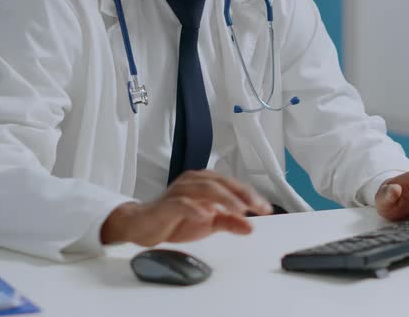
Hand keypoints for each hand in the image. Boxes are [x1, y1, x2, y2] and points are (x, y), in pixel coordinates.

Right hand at [101, 170, 272, 245]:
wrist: (143, 226)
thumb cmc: (175, 220)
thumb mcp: (209, 224)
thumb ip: (230, 223)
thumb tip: (251, 226)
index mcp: (206, 183)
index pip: (233, 185)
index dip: (251, 195)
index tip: (266, 208)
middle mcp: (194, 182)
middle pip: (222, 183)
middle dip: (242, 195)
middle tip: (258, 208)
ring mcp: (180, 191)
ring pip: (205, 189)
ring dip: (225, 199)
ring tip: (239, 210)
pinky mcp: (167, 203)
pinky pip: (182, 202)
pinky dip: (195, 208)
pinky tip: (206, 216)